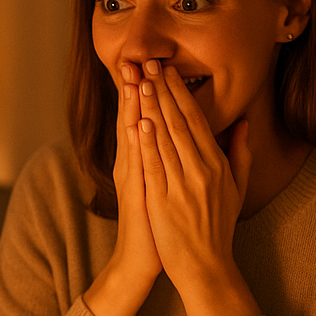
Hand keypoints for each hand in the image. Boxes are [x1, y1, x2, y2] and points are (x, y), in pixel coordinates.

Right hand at [83, 60, 161, 315]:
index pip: (146, 118)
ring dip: (131, 107)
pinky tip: (136, 122)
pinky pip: (136, 163)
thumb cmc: (161, 224)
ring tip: (132, 78)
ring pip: (131, 135)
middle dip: (134, 88)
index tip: (151, 63)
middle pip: (133, 119)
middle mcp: (134, 164)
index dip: (149, 92)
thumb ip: (173, 159)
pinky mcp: (135, 193)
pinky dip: (136, 143)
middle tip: (133, 58)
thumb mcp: (167, 186)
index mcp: (145, 159)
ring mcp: (133, 177)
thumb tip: (184, 136)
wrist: (144, 258)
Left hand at [135, 62, 259, 315]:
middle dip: (164, 91)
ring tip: (141, 82)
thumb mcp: (236, 188)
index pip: (196, 120)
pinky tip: (141, 123)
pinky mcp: (164, 200)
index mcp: (216, 164)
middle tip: (151, 63)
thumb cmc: (217, 227)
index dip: (181, 93)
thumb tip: (242, 121)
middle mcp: (201, 170)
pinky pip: (155, 166)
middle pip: (179, 122)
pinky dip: (148, 144)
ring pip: (166, 139)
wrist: (205, 266)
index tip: (168, 70)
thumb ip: (239, 152)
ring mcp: (182, 184)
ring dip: (152, 108)